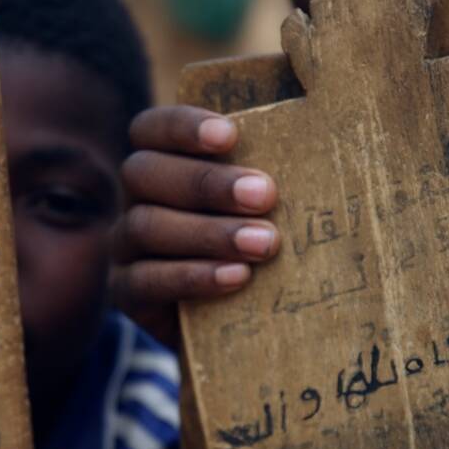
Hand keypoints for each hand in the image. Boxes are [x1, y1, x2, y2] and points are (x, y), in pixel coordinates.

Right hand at [111, 107, 279, 347]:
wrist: (236, 322)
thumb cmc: (259, 240)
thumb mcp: (262, 203)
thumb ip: (270, 174)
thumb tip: (324, 138)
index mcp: (162, 160)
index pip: (151, 129)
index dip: (183, 126)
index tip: (230, 135)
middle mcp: (136, 197)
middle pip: (144, 173)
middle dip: (206, 183)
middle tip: (266, 195)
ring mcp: (124, 245)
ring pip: (146, 225)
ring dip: (208, 233)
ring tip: (263, 243)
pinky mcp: (126, 292)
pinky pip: (145, 280)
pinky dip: (193, 276)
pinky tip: (236, 277)